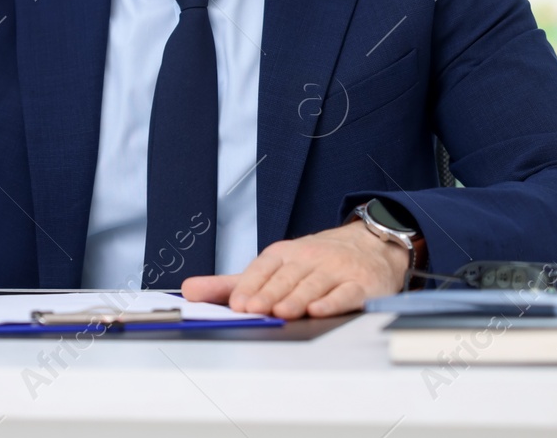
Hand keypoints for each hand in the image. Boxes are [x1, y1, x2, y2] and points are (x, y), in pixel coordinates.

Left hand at [179, 220, 407, 318]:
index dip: (249, 286)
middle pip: (286, 278)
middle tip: (252, 309)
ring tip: (281, 311)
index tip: (236, 303)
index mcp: (283, 254)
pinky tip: (319, 310)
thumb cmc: (313, 261)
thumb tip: (189, 291)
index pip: (262, 268)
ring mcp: (335, 270)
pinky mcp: (360, 284)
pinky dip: (333, 302)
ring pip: (313, 285)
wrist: (367, 245)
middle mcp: (308, 259)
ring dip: (296, 298)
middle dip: (268, 294)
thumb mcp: (271, 266)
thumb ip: (230, 283)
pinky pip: (346, 293)